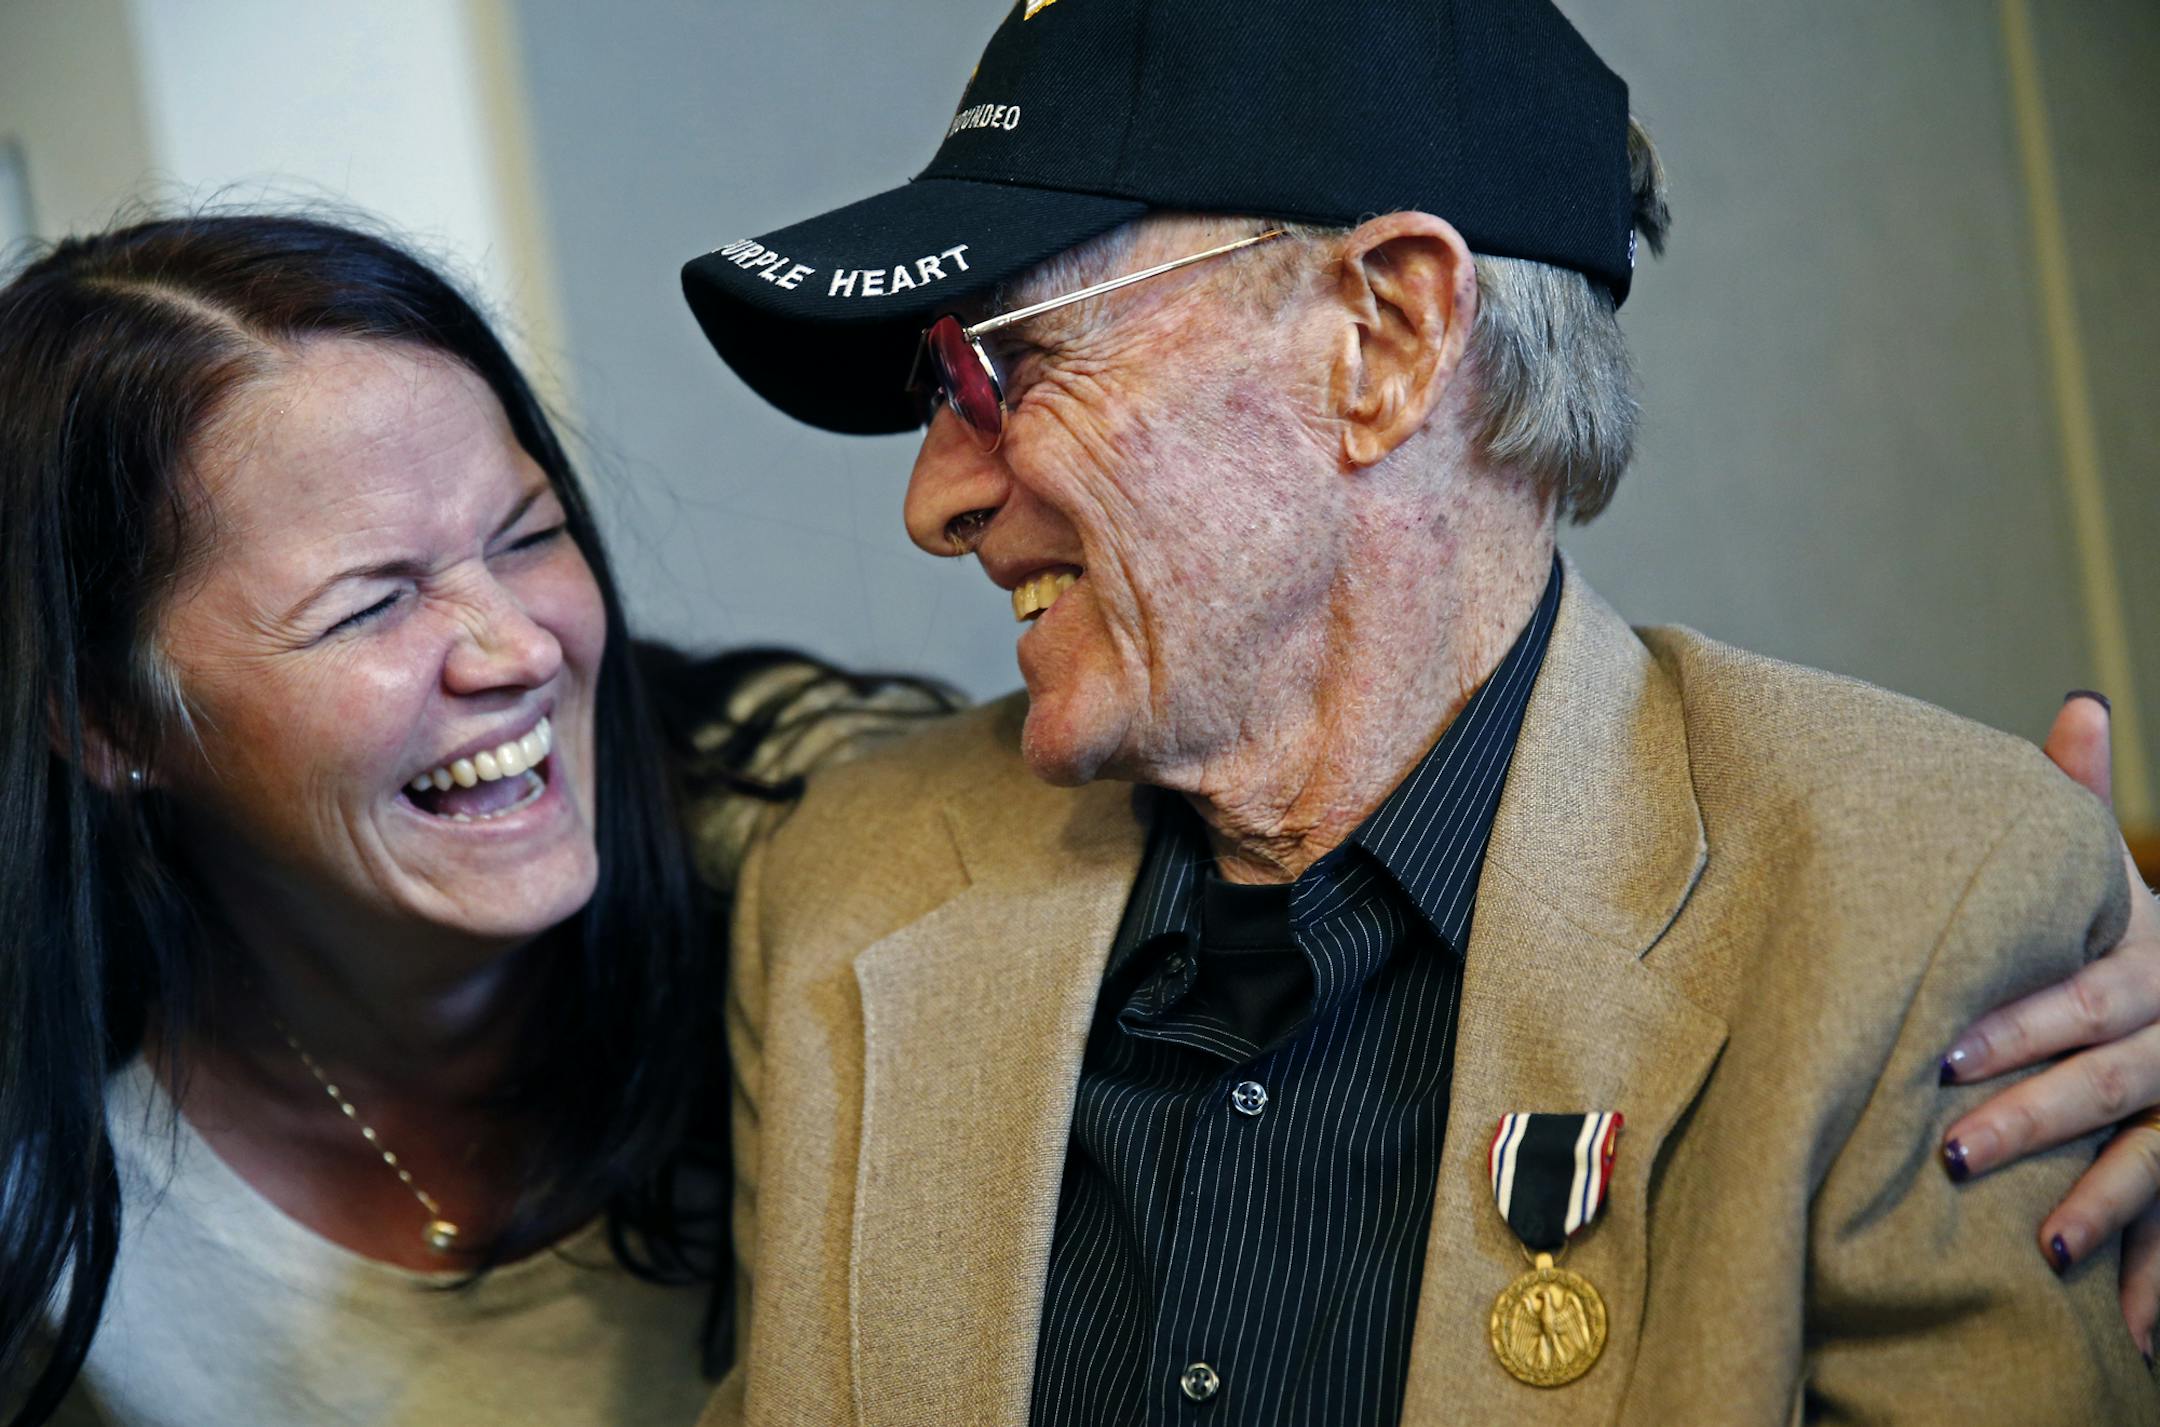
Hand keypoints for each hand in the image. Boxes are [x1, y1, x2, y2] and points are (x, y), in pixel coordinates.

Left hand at [1938, 693, 2159, 1357]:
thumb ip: (2086, 802)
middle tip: (1954, 1147)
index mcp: (2156, 964)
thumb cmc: (2132, 937)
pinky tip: (2142, 1334)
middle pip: (2118, 1083)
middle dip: (2041, 1117)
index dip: (2024, 1024)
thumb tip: (2076, 704)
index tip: (1947, 1050)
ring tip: (2050, 1245)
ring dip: (2113, 1207)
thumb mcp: (2116, 878)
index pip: (2087, 998)